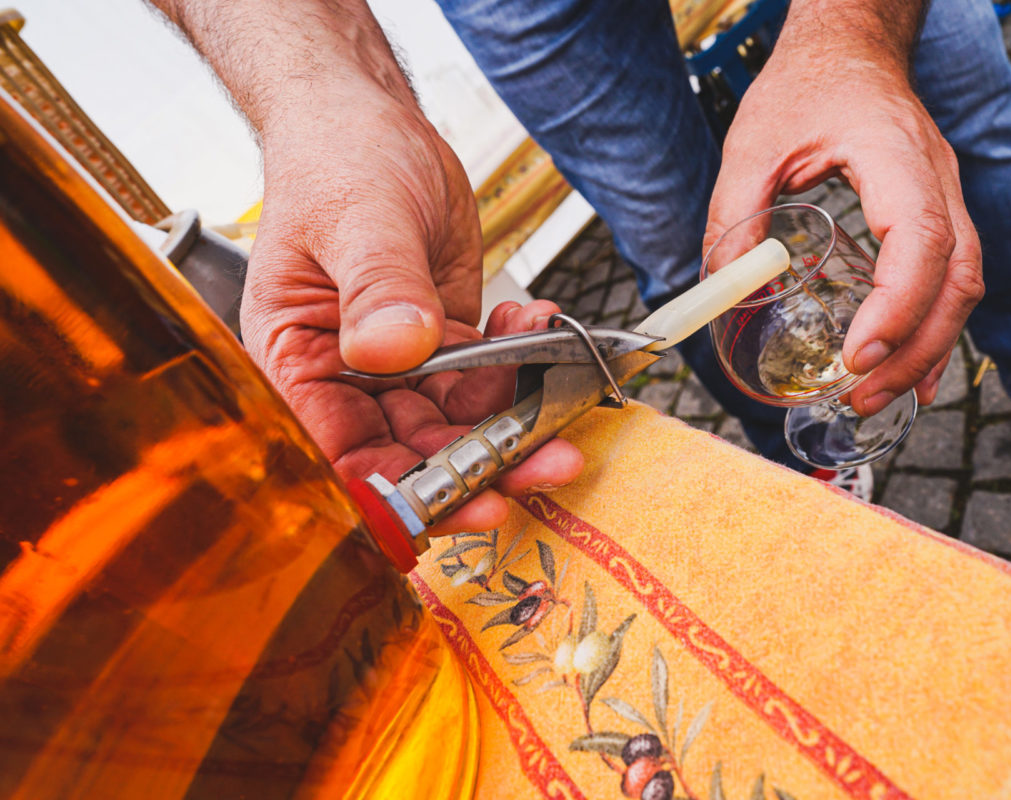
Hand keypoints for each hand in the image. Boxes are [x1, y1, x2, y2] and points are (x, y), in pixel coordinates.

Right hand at [241, 90, 581, 534]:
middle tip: (547, 464)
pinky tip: (543, 324)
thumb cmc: (338, 160)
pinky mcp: (445, 347)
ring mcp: (400, 367)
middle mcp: (345, 377)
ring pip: (459, 425)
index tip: (466, 502)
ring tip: (565, 399)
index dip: (403, 493)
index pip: (342, 455)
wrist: (374, 123)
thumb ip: (377, 286)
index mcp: (296, 361)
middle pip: (411, 454)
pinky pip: (489, 378)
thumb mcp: (357, 218)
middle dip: (480, 465)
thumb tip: (390, 350)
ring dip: (515, 418)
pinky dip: (524, 360)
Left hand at [706, 28, 983, 415]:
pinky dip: (935, 331)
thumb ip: (734, 215)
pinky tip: (909, 372)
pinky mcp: (939, 213)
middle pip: (958, 277)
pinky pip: (954, 279)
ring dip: (929, 350)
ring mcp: (947, 195)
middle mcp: (937, 178)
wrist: (850, 48)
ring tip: (877, 398)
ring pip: (965, 285)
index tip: (858, 354)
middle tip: (862, 397)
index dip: (898, 305)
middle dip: (916, 349)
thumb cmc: (804, 87)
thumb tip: (726, 295)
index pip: (920, 239)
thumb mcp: (750, 143)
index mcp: (894, 154)